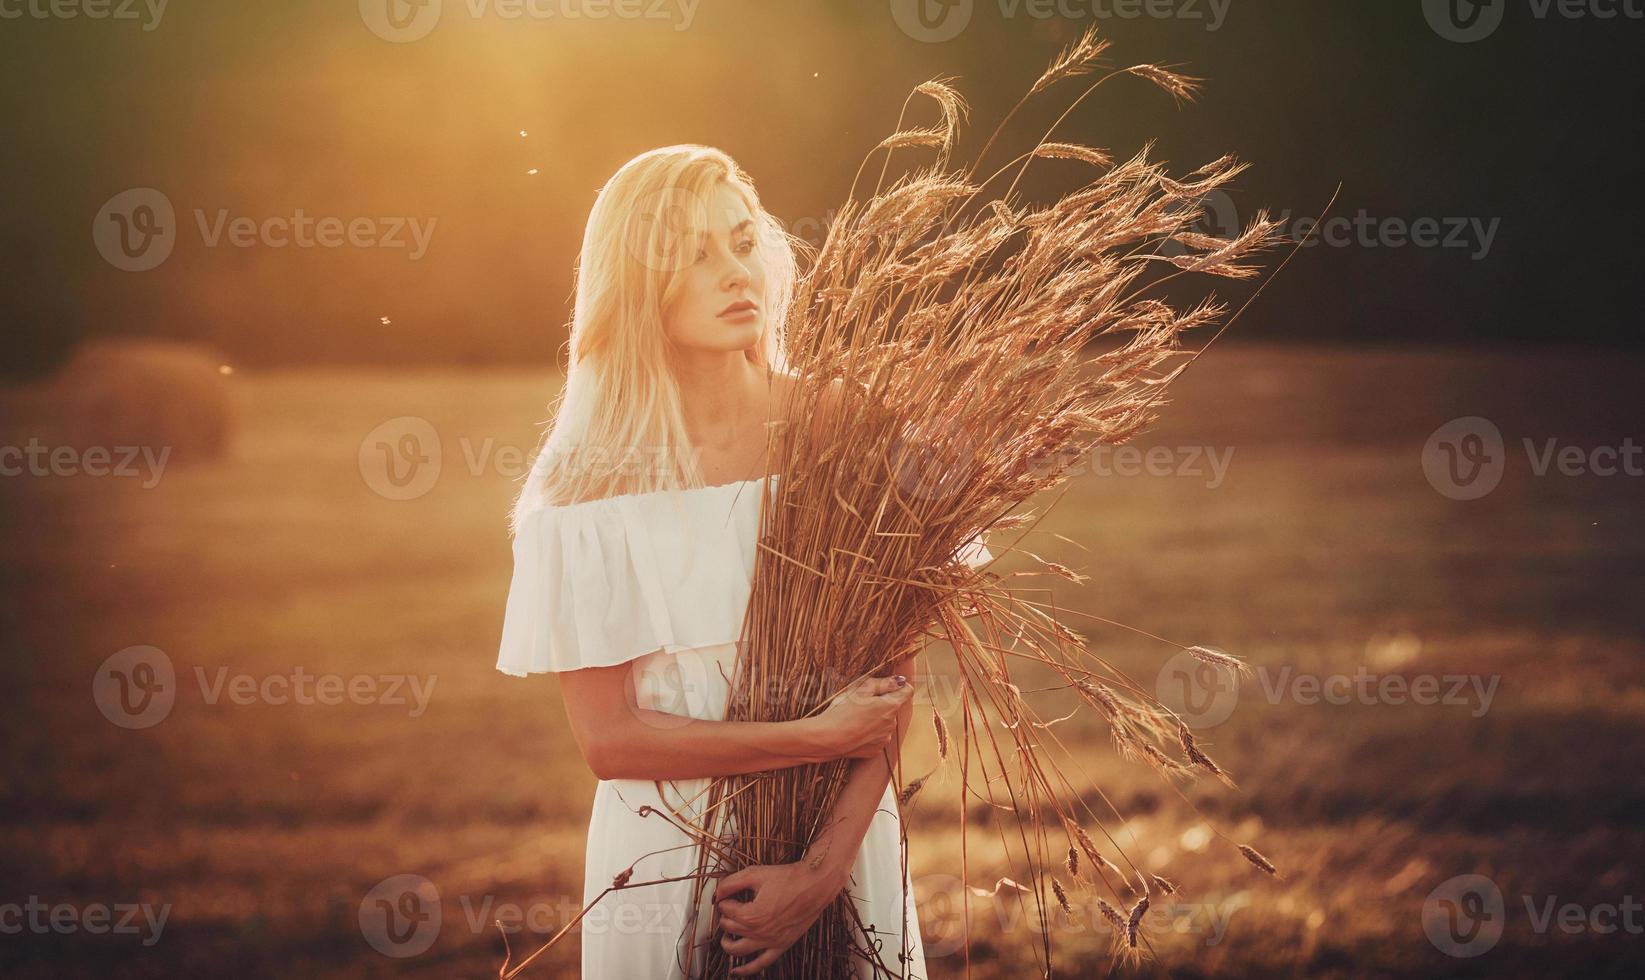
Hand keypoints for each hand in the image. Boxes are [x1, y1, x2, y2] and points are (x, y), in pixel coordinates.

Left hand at [711, 860, 845, 975]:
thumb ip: (731, 883)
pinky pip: (761, 964)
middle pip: (730, 928)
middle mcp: (759, 932)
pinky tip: (736, 971)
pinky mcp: (781, 945)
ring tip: (725, 938)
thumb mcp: (755, 874)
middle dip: (725, 918)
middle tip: (728, 909)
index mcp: (751, 915)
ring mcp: (770, 942)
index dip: (724, 901)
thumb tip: (716, 893)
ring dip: (728, 945)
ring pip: (739, 950)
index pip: (726, 910)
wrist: (814, 885)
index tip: (727, 896)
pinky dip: (747, 970)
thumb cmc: (787, 878)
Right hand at [807, 674, 912, 761]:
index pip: (907, 691)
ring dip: (876, 719)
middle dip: (882, 703)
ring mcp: (884, 739)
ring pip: (885, 723)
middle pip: (893, 708)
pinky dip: (869, 733)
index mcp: (891, 706)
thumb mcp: (860, 689)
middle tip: (861, 703)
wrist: (827, 739)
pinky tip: (854, 731)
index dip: (897, 686)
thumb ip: (884, 683)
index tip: (885, 686)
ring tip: (855, 719)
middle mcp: (892, 724)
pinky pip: (876, 737)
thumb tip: (901, 681)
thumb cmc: (842, 710)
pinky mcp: (875, 750)